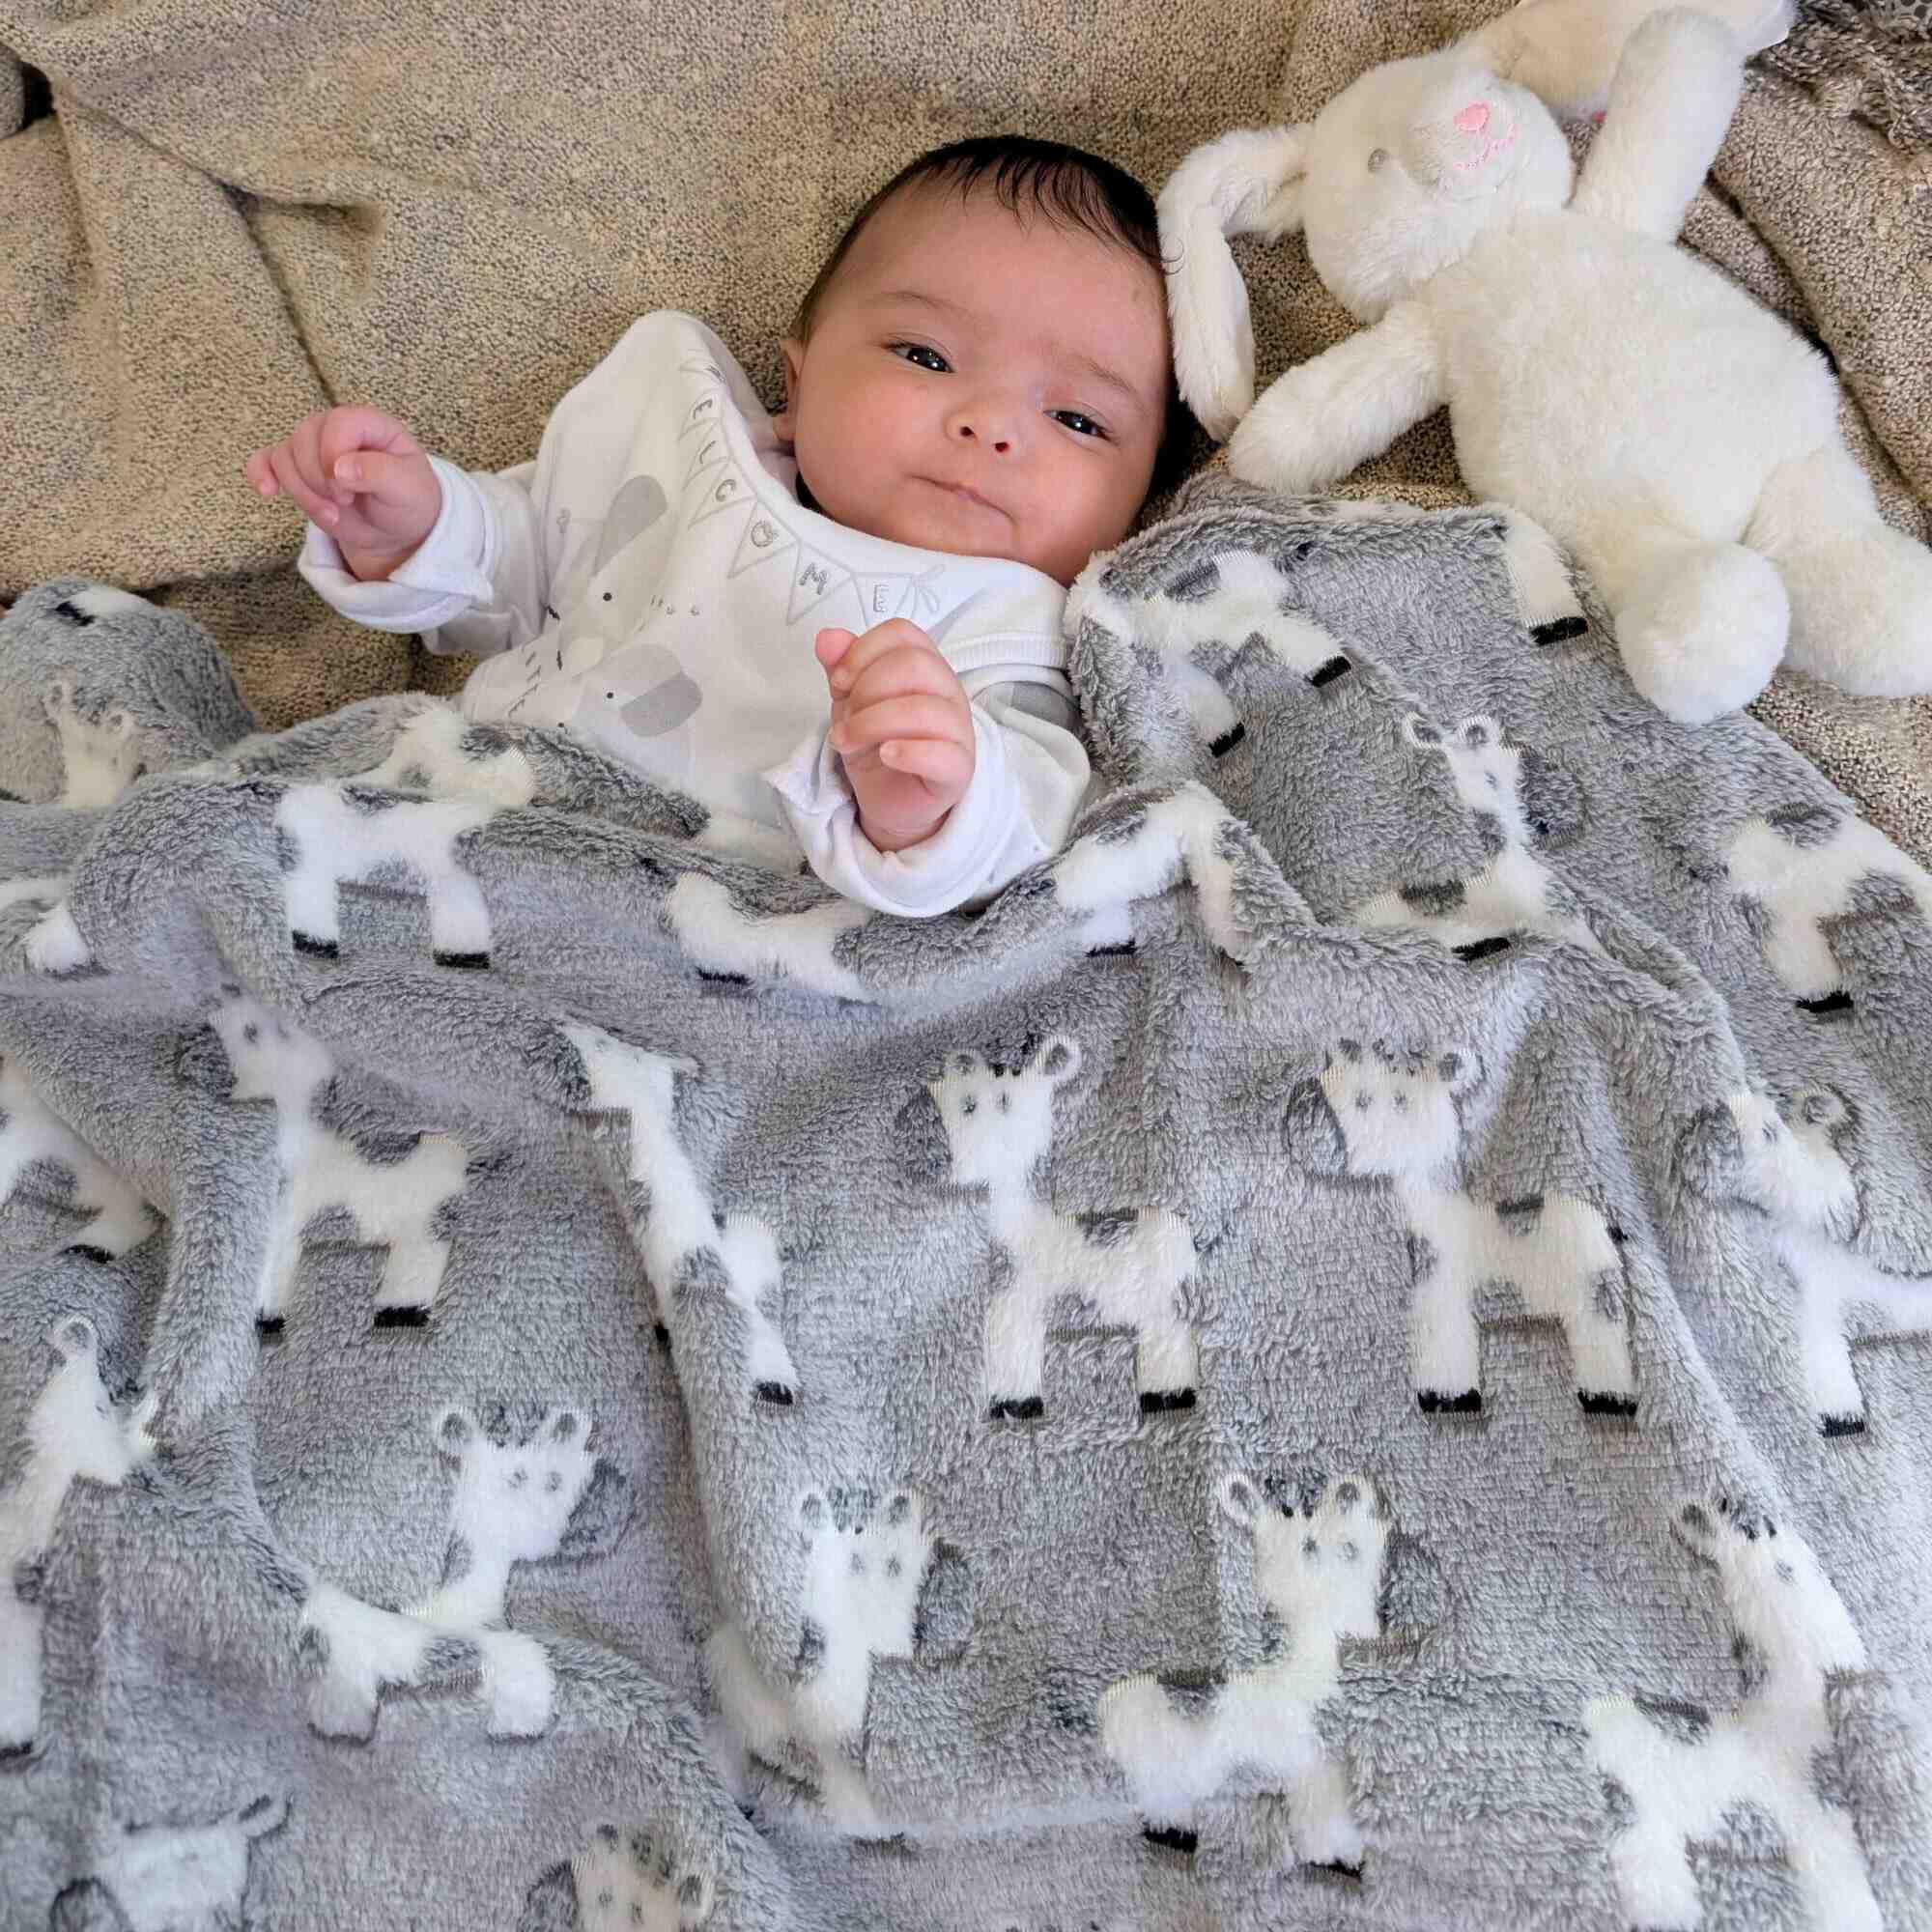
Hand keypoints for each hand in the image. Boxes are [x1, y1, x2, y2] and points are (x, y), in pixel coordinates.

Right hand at [245, 408, 440, 581]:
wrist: (396, 529)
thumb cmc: (408, 501)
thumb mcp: (408, 489)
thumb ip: (380, 473)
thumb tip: (340, 468)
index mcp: (370, 423)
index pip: (338, 423)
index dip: (334, 455)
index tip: (348, 490)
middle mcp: (337, 428)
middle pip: (305, 439)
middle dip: (319, 480)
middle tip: (344, 504)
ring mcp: (314, 448)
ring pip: (285, 457)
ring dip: (303, 492)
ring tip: (332, 515)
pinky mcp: (297, 471)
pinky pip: (265, 461)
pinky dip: (262, 474)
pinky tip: (267, 492)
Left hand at [818, 620, 975, 851]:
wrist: (889, 799)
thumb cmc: (877, 743)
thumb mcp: (851, 702)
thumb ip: (842, 668)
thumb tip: (827, 638)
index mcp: (926, 666)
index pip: (903, 634)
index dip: (864, 650)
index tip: (839, 681)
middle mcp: (948, 691)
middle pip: (914, 665)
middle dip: (866, 690)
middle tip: (844, 720)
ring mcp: (958, 730)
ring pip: (925, 709)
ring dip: (872, 724)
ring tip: (846, 742)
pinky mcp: (958, 769)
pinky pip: (943, 754)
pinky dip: (908, 753)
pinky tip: (885, 756)